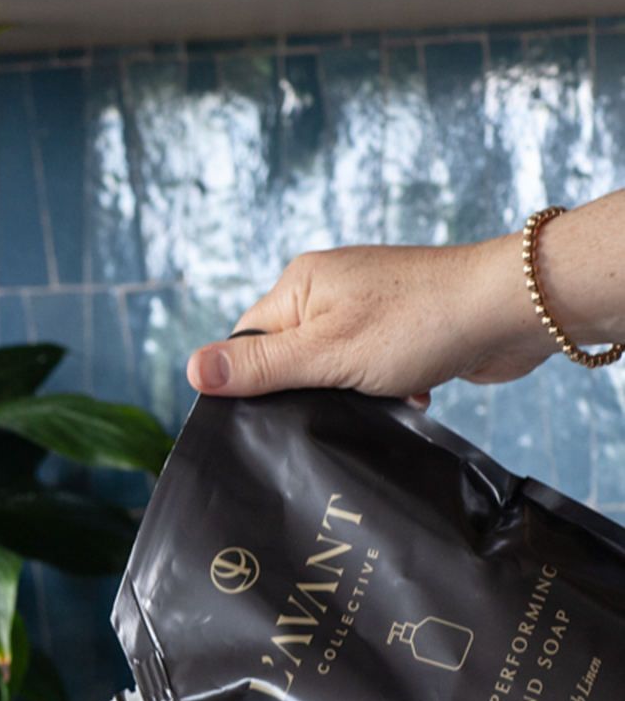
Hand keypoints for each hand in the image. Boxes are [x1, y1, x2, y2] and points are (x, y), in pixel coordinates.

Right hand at [187, 234, 555, 404]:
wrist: (509, 311)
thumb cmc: (418, 324)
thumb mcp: (324, 353)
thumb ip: (259, 367)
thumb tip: (191, 370)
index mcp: (300, 284)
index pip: (247, 342)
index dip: (252, 383)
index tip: (267, 415)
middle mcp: (329, 288)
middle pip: (288, 359)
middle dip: (310, 393)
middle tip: (328, 410)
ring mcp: (366, 307)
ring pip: (331, 371)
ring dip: (352, 397)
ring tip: (377, 398)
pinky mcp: (399, 329)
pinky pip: (369, 372)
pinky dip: (385, 392)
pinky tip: (407, 394)